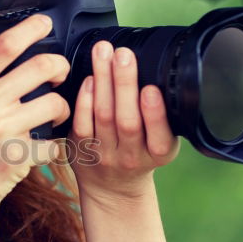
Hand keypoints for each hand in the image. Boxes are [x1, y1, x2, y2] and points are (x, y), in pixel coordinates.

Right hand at [0, 14, 71, 217]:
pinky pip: (53, 142)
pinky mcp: (16, 156)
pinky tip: (43, 146)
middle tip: (60, 74)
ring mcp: (0, 130)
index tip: (45, 23)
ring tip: (54, 113)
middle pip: (41, 66)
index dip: (31, 28)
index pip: (4, 45)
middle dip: (60, 66)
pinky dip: (53, 144)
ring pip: (54, 103)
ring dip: (62, 107)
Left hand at [68, 40, 179, 204]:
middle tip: (123, 54)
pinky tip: (89, 78)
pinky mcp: (82, 150)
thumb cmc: (140, 154)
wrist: (113, 189)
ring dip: (103, 81)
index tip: (151, 89)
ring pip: (103, 116)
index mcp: (159, 152)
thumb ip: (161, 116)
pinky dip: (84, 100)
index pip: (159, 134)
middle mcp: (132, 156)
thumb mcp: (160, 141)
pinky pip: (82, 124)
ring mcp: (104, 155)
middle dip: (125, 84)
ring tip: (103, 52)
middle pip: (127, 120)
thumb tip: (155, 69)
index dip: (155, 113)